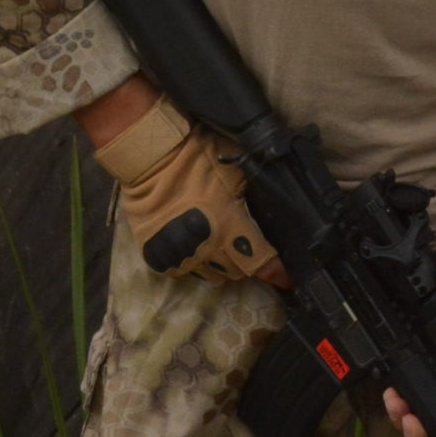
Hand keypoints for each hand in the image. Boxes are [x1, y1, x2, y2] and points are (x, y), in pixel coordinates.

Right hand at [91, 94, 283, 284]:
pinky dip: (195, 262)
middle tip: (247, 244)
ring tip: (220, 243)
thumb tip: (274, 211)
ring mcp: (180, 257)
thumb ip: (254, 197)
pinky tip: (196, 243)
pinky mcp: (159, 259)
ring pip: (213, 276)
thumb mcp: (236, 171)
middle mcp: (206, 250)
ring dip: (222, 263)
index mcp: (229, 228)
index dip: (278, 273)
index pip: (262, 263)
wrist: (149, 159)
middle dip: (247, 261)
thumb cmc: (196, 159)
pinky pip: (187, 272)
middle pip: (238, 272)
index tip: (287, 278)